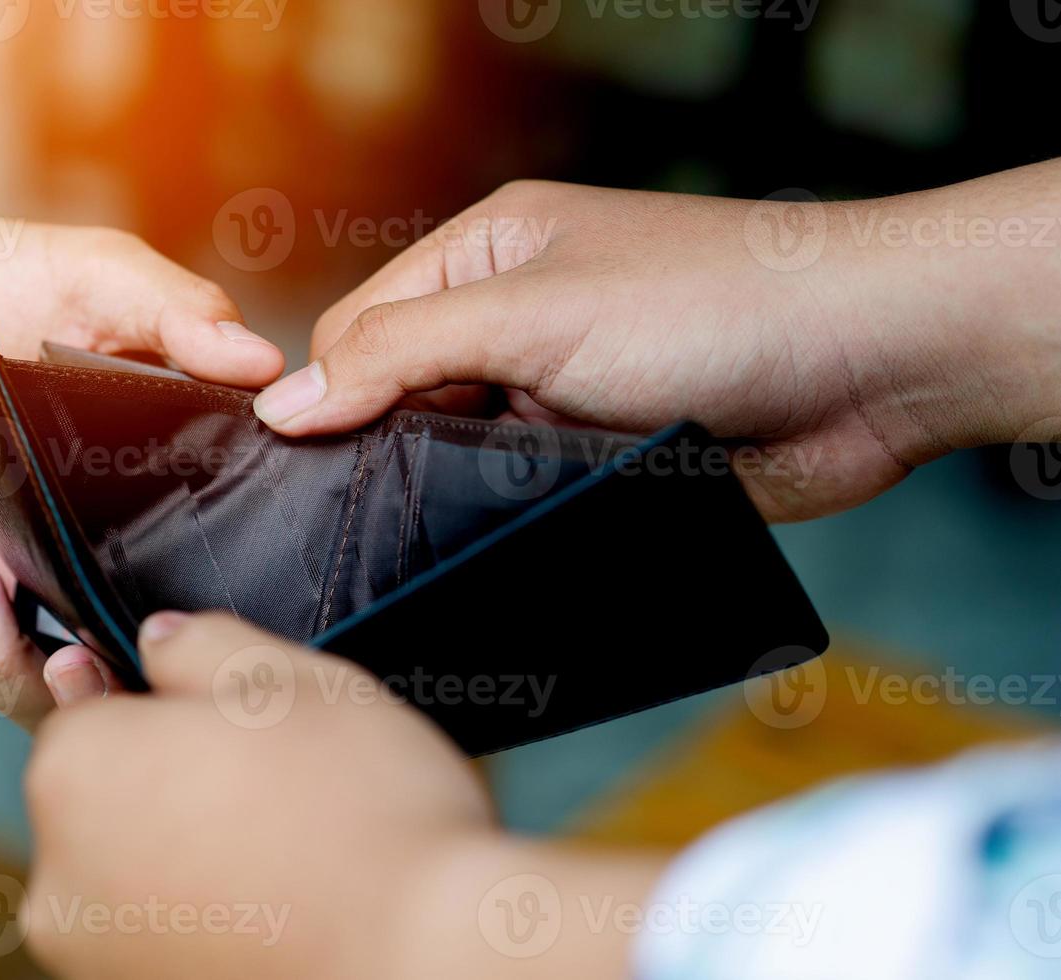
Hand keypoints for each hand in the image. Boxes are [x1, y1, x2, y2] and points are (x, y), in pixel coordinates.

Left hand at [0, 226, 284, 730]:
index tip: (172, 628)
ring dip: (6, 673)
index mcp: (159, 500)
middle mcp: (99, 559)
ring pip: (36, 699)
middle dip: (94, 697)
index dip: (195, 645)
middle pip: (121, 682)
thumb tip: (265, 361)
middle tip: (70, 656)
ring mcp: (24, 582)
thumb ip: (180, 314)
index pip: (204, 602)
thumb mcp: (103, 277)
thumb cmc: (11, 278)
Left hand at [23, 612, 497, 978]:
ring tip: (287, 844)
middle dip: (172, 779)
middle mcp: (58, 879)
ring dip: (192, 850)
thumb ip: (200, 644)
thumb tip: (159, 641)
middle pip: (105, 797)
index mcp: (74, 772)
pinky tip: (282, 900)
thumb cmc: (361, 813)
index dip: (163, 703)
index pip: (86, 710)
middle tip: (269, 777)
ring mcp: (97, 958)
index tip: (226, 717)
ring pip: (136, 872)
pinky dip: (212, 914)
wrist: (427, 959)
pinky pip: (168, 933)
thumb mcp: (288, 676)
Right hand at [253, 177, 1059, 520]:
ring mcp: (560, 394)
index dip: (327, 391)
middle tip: (358, 517)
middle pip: (403, 396)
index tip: (297, 463)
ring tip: (432, 534)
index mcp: (488, 254)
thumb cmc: (714, 303)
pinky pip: (521, 501)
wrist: (874, 364)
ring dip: (452, 493)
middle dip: (386, 448)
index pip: (363, 326)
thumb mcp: (533, 313)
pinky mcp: (601, 462)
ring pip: (459, 459)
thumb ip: (401, 354)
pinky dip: (505, 522)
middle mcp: (517, 320)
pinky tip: (491, 548)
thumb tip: (284, 404)